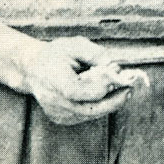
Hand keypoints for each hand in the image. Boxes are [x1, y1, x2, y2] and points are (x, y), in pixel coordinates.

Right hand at [22, 37, 143, 125]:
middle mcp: (53, 101)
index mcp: (53, 79)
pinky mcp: (61, 119)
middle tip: (130, 88)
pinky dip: (99, 107)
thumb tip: (112, 65)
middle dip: (111, 100)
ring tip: (124, 89)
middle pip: (85, 108)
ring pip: (88, 114)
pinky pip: (84, 116)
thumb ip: (94, 53)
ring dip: (109, 104)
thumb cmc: (56, 54)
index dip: (96, 88)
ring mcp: (56, 113)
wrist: (33, 70)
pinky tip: (108, 95)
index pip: (74, 91)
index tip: (114, 78)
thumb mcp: (74, 44)